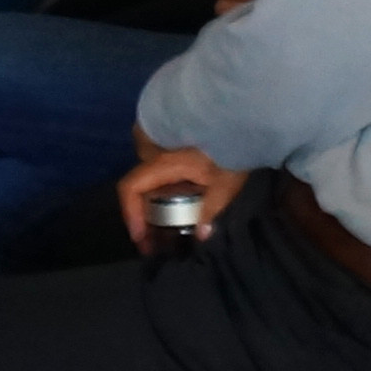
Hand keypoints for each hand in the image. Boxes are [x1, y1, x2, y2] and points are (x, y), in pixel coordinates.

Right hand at [118, 135, 250, 249]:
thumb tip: (201, 235)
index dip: (130, 213)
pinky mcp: (176, 157)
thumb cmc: (232, 151)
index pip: (131, 187)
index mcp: (164, 164)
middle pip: (138, 193)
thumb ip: (211, 209)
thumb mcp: (225, 183)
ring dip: (152, 212)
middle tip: (151, 245)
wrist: (241, 124)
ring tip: (162, 237)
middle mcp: (157, 158)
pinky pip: (161, 181)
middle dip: (142, 221)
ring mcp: (165, 156)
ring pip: (149, 188)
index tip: (140, 237)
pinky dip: (163, 200)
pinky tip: (176, 217)